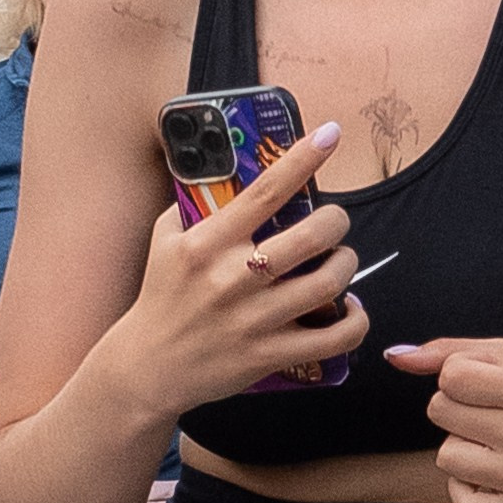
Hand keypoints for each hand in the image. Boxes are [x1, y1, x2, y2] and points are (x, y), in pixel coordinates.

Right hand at [124, 120, 366, 408]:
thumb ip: (193, 205)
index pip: (265, 192)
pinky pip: (332, 338)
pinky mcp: (269, 354)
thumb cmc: (161, 298)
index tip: (329, 135)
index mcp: (207, 243)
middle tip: (334, 223)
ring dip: (346, 265)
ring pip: (327, 283)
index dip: (303, 159)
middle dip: (336, 221)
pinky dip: (354, 321)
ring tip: (341, 261)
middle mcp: (232, 278)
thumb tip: (224, 169)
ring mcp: (254, 319)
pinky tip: (350, 309)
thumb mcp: (164, 240)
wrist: (148, 367)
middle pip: (310, 237)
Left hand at [384, 338, 502, 502]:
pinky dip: (468, 487)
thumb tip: (395, 357)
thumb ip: (451, 352)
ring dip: (463, 447)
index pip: (450, 378)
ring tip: (497, 442)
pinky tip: (492, 473)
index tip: (487, 385)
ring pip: (446, 457)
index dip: (459, 377)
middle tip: (495, 413)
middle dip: (459, 409)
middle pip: (440, 414)